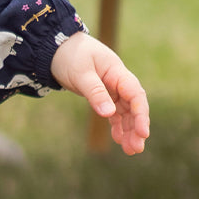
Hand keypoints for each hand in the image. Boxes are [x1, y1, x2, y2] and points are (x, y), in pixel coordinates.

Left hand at [50, 32, 149, 154]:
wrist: (55, 47)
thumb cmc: (69, 55)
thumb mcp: (81, 74)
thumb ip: (95, 92)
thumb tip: (109, 114)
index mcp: (117, 72)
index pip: (135, 94)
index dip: (141, 114)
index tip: (143, 132)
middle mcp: (118, 81)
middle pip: (133, 106)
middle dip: (136, 127)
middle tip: (136, 148)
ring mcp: (111, 88)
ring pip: (125, 112)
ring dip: (128, 130)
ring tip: (130, 150)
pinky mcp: (102, 94)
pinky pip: (114, 112)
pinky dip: (117, 125)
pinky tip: (118, 139)